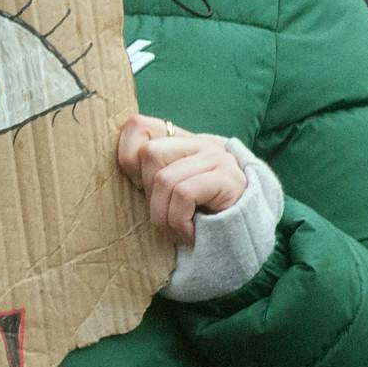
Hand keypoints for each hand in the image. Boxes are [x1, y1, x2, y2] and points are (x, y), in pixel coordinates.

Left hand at [116, 113, 245, 241]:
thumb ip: (150, 173)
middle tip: (164, 216)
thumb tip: (124, 160)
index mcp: (182, 141)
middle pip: (149, 154)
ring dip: (163, 215)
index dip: (128, 157)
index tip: (141, 188)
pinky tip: (190, 233)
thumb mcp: (168, 194)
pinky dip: (179, 221)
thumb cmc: (199, 219)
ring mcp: (216, 157)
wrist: (242, 240)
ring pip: (164, 179)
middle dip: (149, 194)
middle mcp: (201, 143)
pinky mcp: (227, 178)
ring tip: (177, 229)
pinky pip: (183, 194)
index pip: (138, 126)